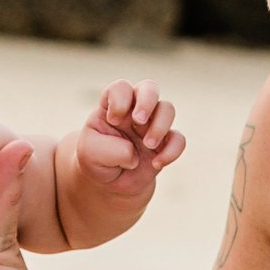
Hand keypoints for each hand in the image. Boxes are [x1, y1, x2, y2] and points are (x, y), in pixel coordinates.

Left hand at [76, 79, 184, 200]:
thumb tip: (135, 155)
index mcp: (114, 104)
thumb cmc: (96, 159)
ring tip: (147, 145)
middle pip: (149, 88)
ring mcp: (152, 125)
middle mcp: (135, 110)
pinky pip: (178, 140)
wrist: (108, 181)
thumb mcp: (90, 153)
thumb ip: (111, 149)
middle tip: (138, 120)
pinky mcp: (165, 144)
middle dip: (147, 101)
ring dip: (160, 126)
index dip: (120, 100)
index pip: (121, 88)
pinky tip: (157, 164)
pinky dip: (171, 151)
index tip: (112, 121)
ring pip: (167, 109)